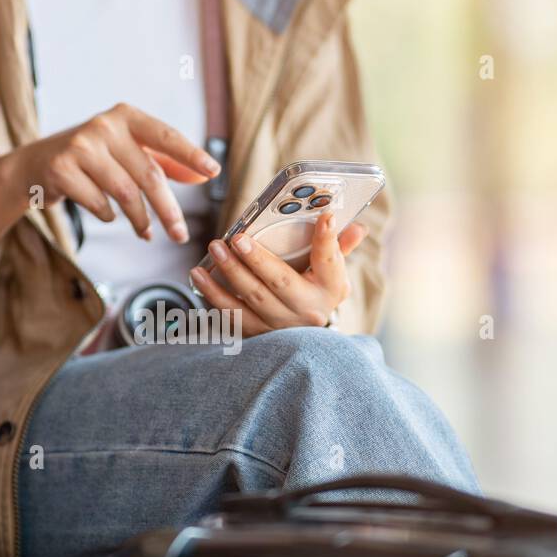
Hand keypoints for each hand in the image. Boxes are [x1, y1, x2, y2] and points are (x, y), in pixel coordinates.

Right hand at [11, 103, 218, 242]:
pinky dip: (108, 216)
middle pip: (148, 174)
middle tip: (180, 234)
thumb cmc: (90, 158)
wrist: (36, 165)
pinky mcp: (61, 169)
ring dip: (140, 220)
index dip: (190, 154)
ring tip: (146, 233)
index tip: (213, 171)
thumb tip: (202, 174)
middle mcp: (104, 126)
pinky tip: (108, 215)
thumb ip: (164, 161)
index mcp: (125, 117)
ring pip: (125, 193)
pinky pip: (98, 204)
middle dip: (168, 209)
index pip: (165, 136)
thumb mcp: (126, 151)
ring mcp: (80, 147)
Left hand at [189, 210, 367, 336]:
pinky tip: (199, 277)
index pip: (331, 261)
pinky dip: (214, 297)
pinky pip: (232, 317)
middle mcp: (307, 310)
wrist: (306, 340)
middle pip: (279, 282)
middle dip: (256, 260)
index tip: (325, 216)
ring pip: (251, 301)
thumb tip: (357, 227)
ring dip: (228, 275)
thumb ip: (338, 247)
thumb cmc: (316, 292)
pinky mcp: (258, 335)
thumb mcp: (332, 272)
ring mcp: (281, 326)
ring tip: (213, 250)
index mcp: (331, 288)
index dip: (327, 239)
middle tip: (235, 238)